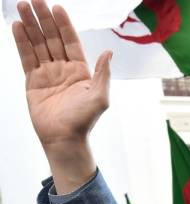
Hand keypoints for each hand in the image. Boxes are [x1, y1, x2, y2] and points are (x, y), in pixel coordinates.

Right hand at [13, 0, 110, 148]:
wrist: (64, 140)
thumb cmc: (84, 121)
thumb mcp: (100, 98)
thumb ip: (103, 74)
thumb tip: (109, 53)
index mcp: (80, 71)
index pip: (70, 41)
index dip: (64, 24)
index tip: (56, 7)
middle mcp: (63, 69)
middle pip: (52, 38)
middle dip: (43, 19)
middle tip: (34, 0)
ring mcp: (48, 74)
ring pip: (38, 44)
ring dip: (30, 25)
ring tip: (22, 6)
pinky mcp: (33, 82)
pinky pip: (27, 57)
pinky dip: (22, 42)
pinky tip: (18, 26)